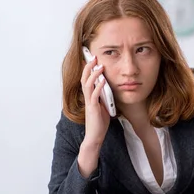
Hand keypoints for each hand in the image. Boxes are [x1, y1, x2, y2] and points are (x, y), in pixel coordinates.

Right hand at [78, 55, 110, 176]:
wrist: (95, 136)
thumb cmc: (99, 122)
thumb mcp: (102, 106)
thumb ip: (104, 97)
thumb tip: (109, 88)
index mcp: (89, 97)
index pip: (86, 80)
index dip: (88, 69)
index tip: (91, 59)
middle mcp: (87, 98)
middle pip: (84, 79)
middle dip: (89, 67)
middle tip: (94, 57)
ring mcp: (89, 103)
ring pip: (87, 85)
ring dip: (93, 75)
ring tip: (99, 66)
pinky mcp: (93, 109)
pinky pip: (94, 95)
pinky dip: (99, 87)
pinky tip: (103, 81)